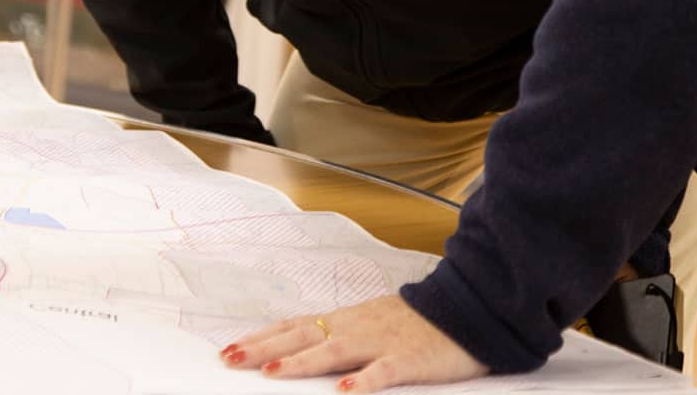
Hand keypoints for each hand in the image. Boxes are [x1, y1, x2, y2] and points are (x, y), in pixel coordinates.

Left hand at [219, 294, 488, 391]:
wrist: (466, 310)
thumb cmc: (417, 323)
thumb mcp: (374, 324)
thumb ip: (342, 336)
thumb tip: (307, 346)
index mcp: (347, 319)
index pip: (296, 325)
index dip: (263, 336)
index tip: (230, 347)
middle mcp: (356, 326)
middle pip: (303, 335)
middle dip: (264, 347)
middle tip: (230, 359)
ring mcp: (381, 341)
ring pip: (335, 351)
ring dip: (301, 362)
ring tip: (271, 372)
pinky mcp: (408, 359)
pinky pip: (382, 371)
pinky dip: (362, 381)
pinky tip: (343, 391)